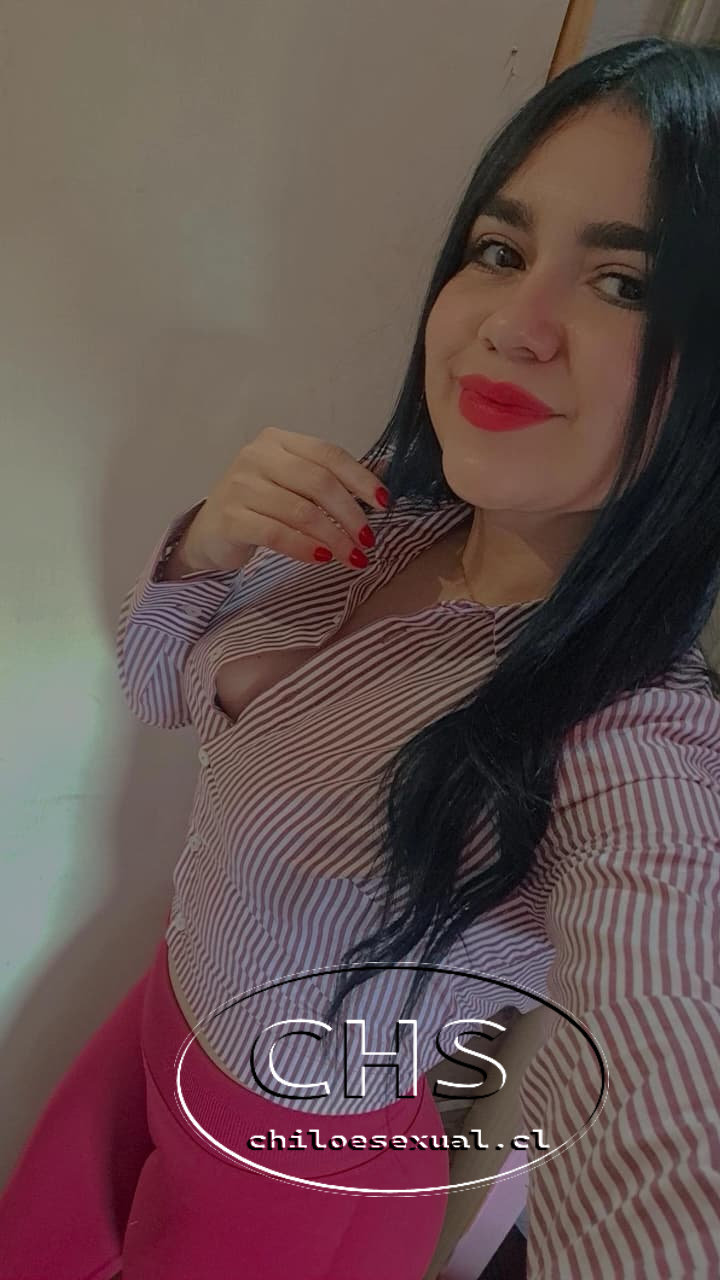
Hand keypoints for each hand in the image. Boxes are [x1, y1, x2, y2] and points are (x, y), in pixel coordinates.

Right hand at [176, 426, 389, 572]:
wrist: (210, 532)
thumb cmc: (260, 506)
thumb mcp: (294, 483)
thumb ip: (332, 478)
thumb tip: (385, 476)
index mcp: (277, 440)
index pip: (328, 454)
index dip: (360, 478)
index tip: (384, 504)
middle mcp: (256, 456)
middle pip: (318, 482)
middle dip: (351, 514)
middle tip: (369, 541)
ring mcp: (239, 485)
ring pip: (301, 511)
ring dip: (334, 538)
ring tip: (354, 557)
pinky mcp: (230, 518)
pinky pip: (277, 534)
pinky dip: (305, 548)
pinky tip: (323, 559)